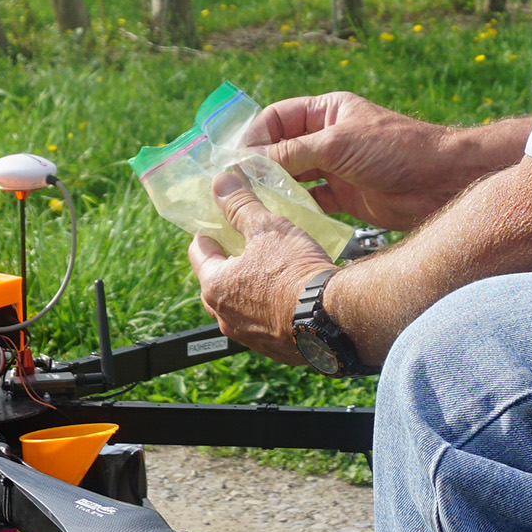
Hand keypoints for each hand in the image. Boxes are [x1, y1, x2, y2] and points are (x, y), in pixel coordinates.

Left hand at [189, 177, 330, 362]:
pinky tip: (287, 295)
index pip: (198, 253)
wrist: (332, 318)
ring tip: (268, 269)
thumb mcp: (268, 228)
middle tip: (243, 245)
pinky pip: (262, 324)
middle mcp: (225, 316)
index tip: (217, 224)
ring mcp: (248, 336)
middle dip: (226, 263)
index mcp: (215, 286)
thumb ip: (241, 205)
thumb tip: (221, 183)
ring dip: (248, 288)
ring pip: (239, 305)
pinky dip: (268, 308)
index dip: (208, 234)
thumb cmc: (296, 272)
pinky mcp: (273, 349)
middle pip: (215, 282)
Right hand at [247, 91, 494, 229]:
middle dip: (258, 166)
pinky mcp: (345, 196)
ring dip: (273, 189)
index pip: (277, 118)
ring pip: (293, 177)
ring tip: (249, 205)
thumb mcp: (337, 143)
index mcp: (327, 111)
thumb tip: (248, 161)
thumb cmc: (394, 149)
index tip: (233, 159)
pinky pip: (311, 201)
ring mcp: (336, 167)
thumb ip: (292, 151)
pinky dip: (295, 209)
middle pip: (281, 149)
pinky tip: (279, 219)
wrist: (440, 181)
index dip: (253, 136)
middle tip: (233, 187)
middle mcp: (328, 137)